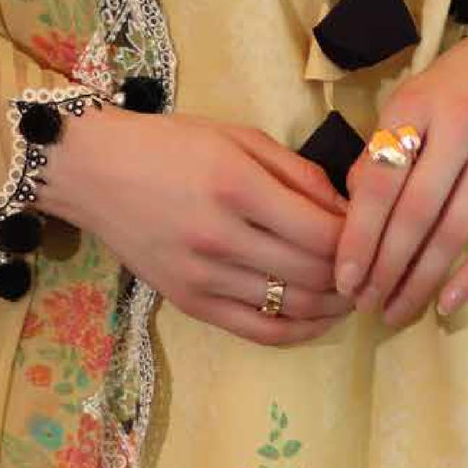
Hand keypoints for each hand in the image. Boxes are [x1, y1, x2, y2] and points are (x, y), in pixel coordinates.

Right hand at [34, 104, 357, 346]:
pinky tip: (318, 316)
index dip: (358, 237)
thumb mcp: (239, 136)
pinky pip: (260, 331)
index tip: (372, 229)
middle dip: (353, 272)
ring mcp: (204, 277)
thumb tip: (347, 209)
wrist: (95, 171)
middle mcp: (221, 236)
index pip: (321, 231)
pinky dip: (299, 330)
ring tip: (352, 289)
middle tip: (369, 262)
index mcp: (236, 184)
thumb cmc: (170, 142)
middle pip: (313, 272)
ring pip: (293, 306)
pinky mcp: (191, 304)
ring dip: (334, 304)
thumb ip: (298, 172)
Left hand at [333, 32, 467, 328]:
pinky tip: (446, 303)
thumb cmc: (448, 91)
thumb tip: (351, 218)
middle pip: (415, 212)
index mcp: (413, 107)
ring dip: (421, 280)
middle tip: (365, 305)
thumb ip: (378, 155)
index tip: (342, 278)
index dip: (359, 235)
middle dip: (385, 267)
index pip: (380, 181)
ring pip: (454, 230)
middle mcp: (456, 127)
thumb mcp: (405, 105)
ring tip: (395, 311)